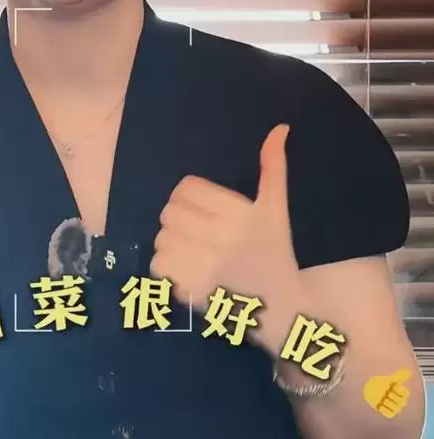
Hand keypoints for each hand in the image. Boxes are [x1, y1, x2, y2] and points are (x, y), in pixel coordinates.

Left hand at [150, 124, 306, 353]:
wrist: (282, 310)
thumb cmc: (275, 254)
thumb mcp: (275, 210)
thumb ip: (273, 168)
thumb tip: (279, 128)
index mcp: (239, 214)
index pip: (186, 188)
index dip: (190, 196)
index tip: (203, 210)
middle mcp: (221, 239)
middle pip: (170, 211)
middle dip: (179, 219)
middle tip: (197, 231)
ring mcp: (204, 267)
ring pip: (161, 237)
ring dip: (171, 243)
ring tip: (194, 251)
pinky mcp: (191, 291)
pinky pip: (157, 265)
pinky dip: (166, 267)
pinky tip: (187, 270)